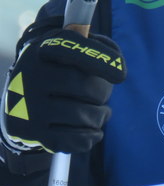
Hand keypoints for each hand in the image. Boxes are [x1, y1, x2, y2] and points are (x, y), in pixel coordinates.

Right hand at [1, 28, 125, 153]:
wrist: (19, 98)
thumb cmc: (59, 67)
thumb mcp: (71, 48)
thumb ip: (96, 46)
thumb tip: (115, 61)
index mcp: (43, 49)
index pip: (75, 50)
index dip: (102, 61)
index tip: (122, 76)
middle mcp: (31, 76)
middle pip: (82, 86)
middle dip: (102, 93)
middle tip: (104, 96)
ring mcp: (28, 106)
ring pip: (79, 115)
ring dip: (100, 116)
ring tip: (103, 113)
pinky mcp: (30, 132)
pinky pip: (69, 139)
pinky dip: (89, 137)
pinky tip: (95, 132)